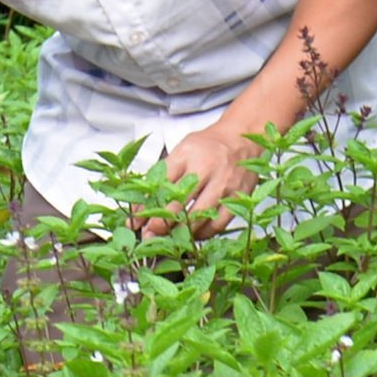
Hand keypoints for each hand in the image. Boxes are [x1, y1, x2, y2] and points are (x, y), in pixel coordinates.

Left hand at [137, 123, 256, 238]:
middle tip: (150, 235)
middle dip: (161, 223)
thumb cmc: (206, 147)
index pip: (159, 185)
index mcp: (186, 156)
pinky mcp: (239, 197)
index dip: (145, 207)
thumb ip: (159, 177)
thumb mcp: (179, 153)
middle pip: (179, 203)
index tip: (135, 222)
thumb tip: (140, 207)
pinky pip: (219, 223)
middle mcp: (206, 169)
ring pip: (199, 216)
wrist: (241, 138)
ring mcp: (224, 184)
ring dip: (181, 232)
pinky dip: (203, 233)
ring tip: (169, 238)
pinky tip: (193, 234)